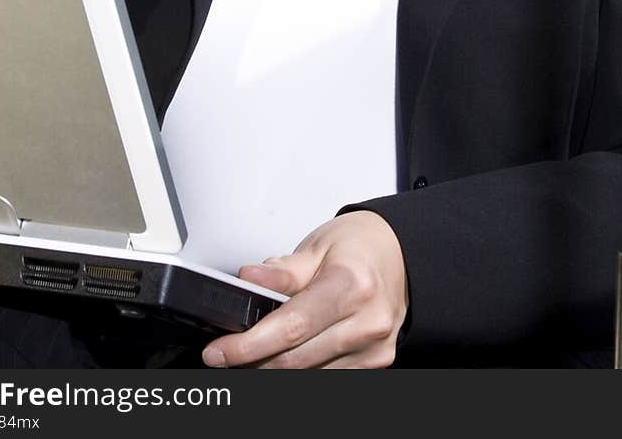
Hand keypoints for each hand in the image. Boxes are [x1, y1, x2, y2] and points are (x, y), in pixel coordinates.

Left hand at [202, 212, 408, 369]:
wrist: (402, 254)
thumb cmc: (361, 246)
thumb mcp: (318, 245)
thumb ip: (282, 272)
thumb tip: (248, 280)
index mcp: (352, 284)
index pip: (291, 327)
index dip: (249, 345)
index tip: (220, 352)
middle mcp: (367, 322)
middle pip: (296, 360)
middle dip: (254, 360)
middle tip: (226, 355)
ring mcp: (374, 349)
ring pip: (309, 375)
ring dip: (276, 367)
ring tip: (257, 350)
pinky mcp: (375, 364)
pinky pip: (327, 377)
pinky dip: (303, 368)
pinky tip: (287, 354)